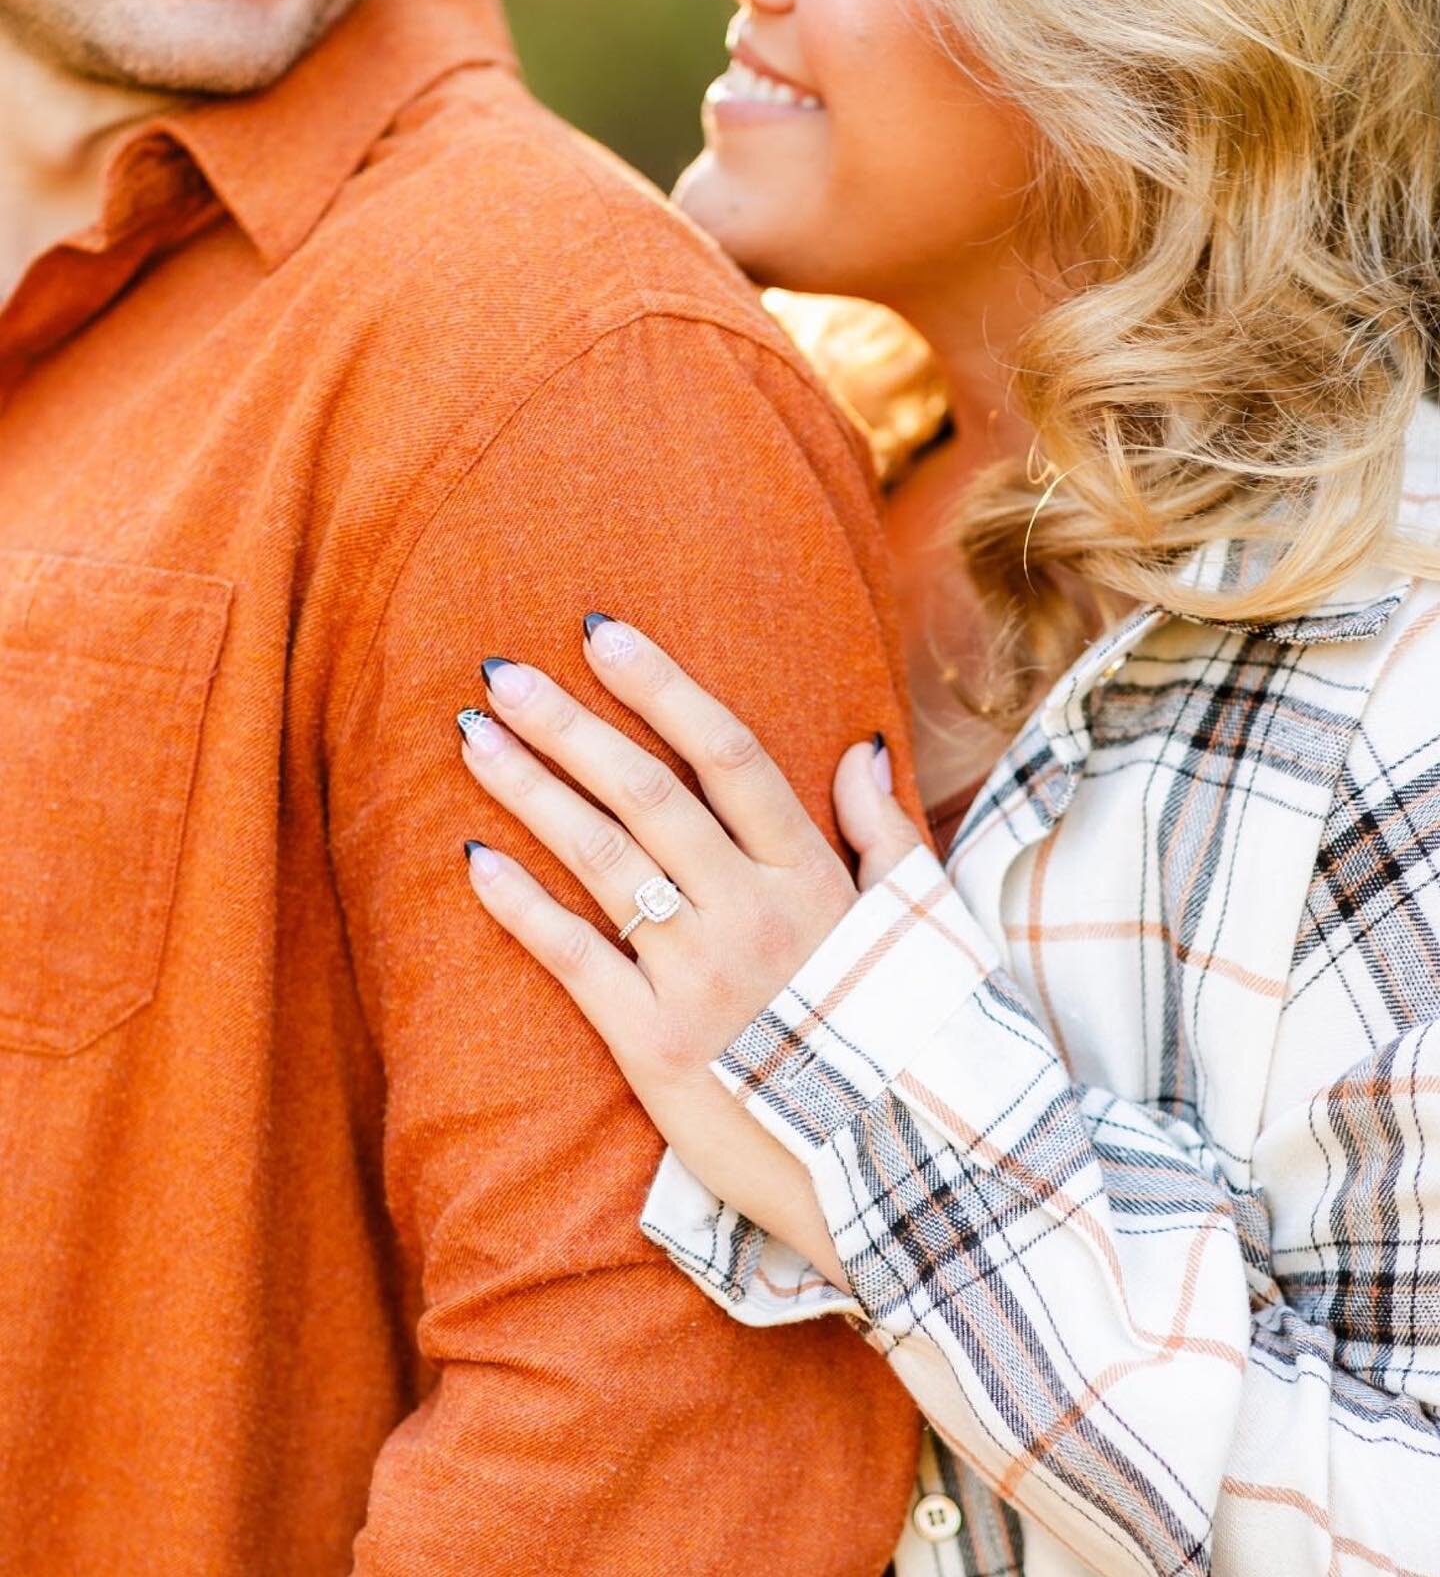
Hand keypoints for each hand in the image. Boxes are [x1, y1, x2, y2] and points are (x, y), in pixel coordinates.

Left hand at [456, 614, 923, 1278]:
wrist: (907, 1183)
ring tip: (472, 739)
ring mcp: (702, 979)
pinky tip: (475, 859)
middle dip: (568, 724)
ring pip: (601, 860)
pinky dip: (523, 906)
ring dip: (530, 791)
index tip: (599, 634)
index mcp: (815, 879)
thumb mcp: (920, 931)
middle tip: (500, 673)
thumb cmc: (911, 1048)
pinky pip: (576, 959)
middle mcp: (754, 913)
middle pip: (645, 794)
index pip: (728, 756)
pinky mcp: (656, 1048)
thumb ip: (883, 834)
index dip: (660, 688)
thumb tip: (859, 746)